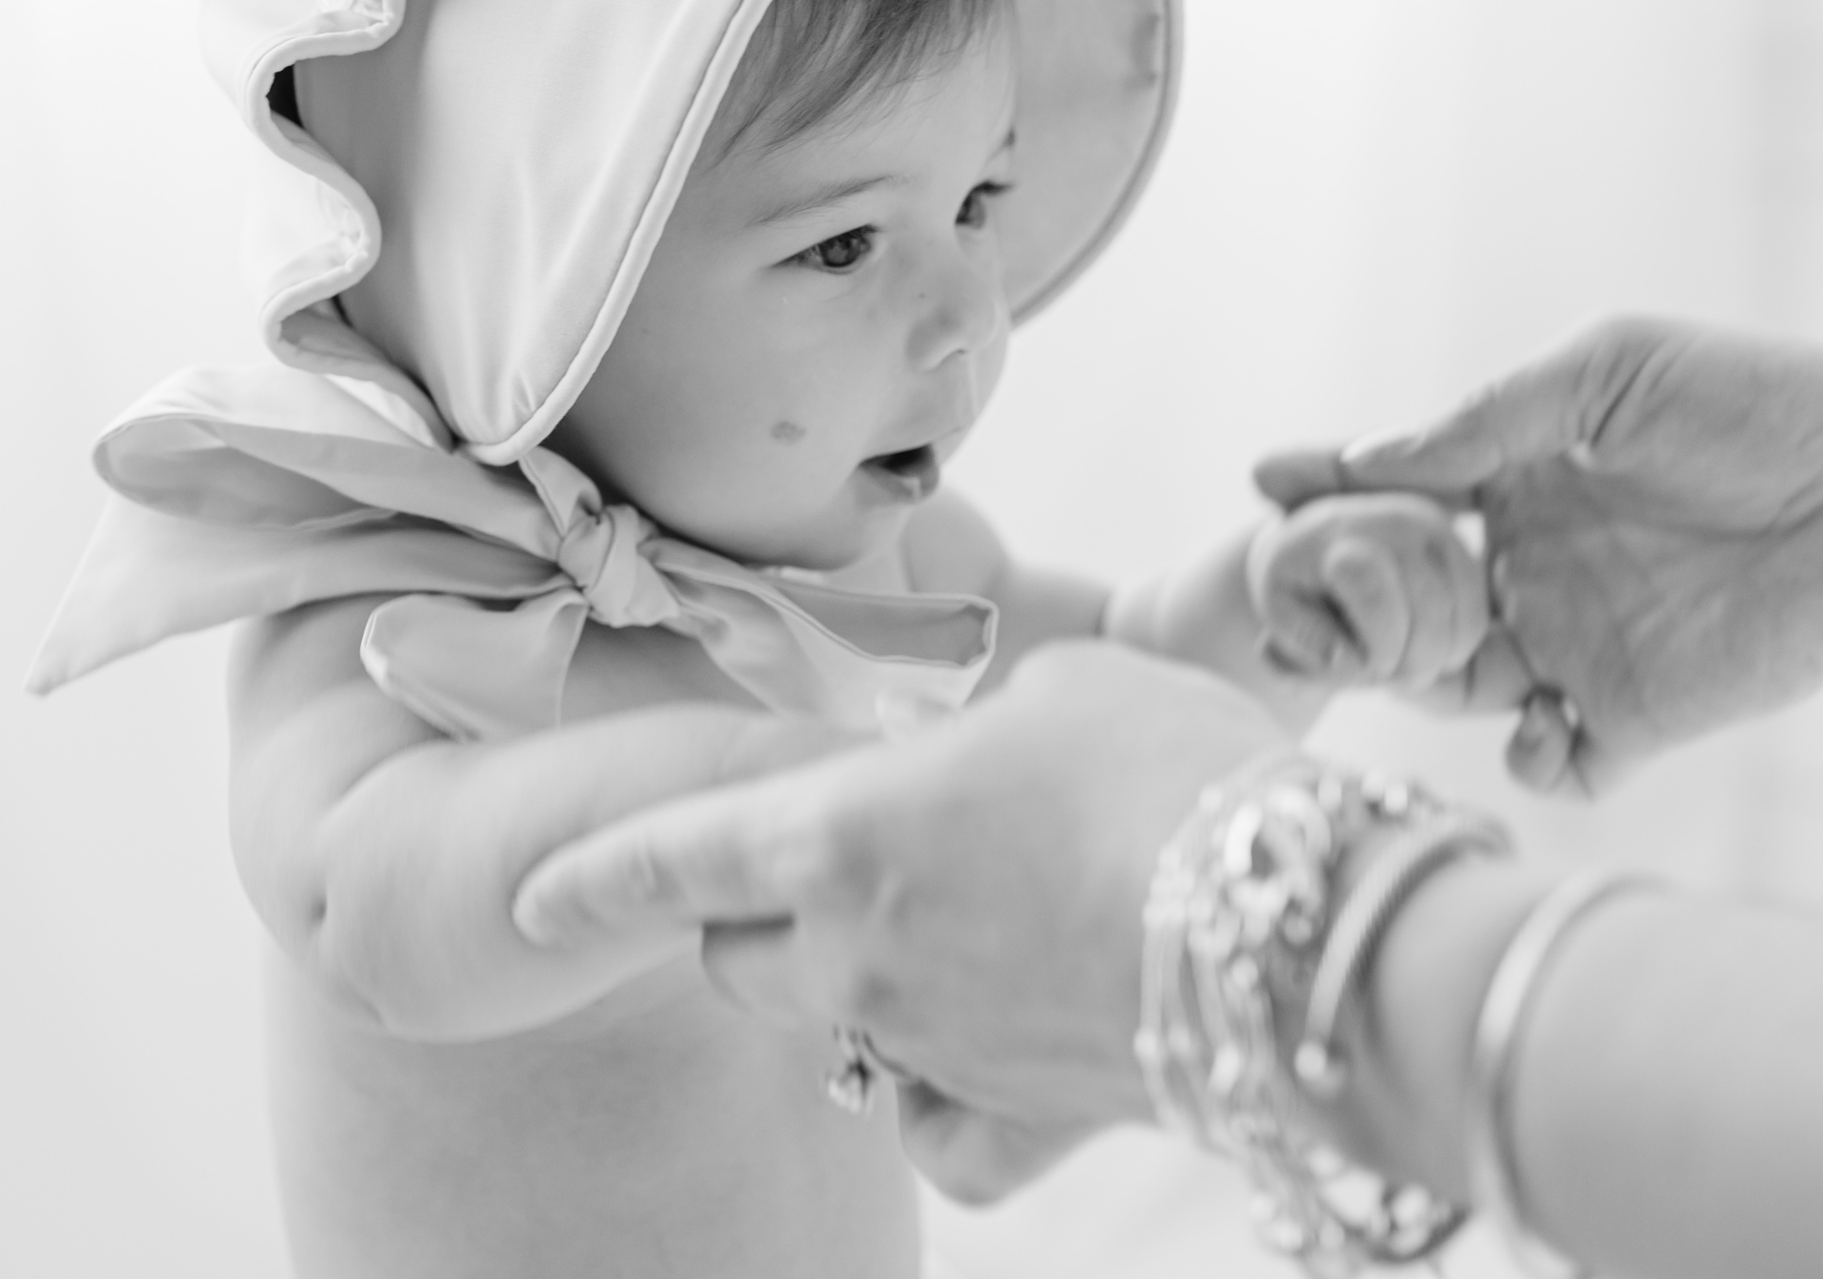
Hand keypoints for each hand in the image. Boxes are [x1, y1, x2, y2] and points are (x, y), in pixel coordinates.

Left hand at [509, 641, 1280, 1200]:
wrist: (1298, 926)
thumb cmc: (1171, 770)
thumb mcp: (1063, 692)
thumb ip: (978, 731)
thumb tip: (972, 762)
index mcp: (838, 834)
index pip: (672, 858)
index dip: (589, 879)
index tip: (524, 905)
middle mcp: (856, 958)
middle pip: (743, 962)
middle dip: (757, 921)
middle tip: (835, 870)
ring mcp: (931, 1053)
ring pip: (839, 1036)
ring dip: (858, 989)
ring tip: (948, 935)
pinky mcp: (1016, 1125)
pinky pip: (939, 1129)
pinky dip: (945, 1096)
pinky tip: (988, 1055)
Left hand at [1246, 493, 1488, 686]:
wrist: (1315, 538)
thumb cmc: (1294, 582)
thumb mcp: (1280, 613)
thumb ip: (1309, 644)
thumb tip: (1353, 664)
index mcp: (1339, 537)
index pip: (1374, 594)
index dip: (1379, 648)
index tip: (1367, 669)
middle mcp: (1393, 521)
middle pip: (1428, 610)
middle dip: (1412, 664)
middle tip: (1387, 680)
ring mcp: (1432, 528)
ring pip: (1461, 616)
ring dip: (1438, 659)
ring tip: (1402, 666)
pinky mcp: (1457, 542)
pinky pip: (1475, 612)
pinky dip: (1457, 646)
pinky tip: (1427, 651)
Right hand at [1259, 319, 1822, 793]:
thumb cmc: (1759, 407)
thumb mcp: (1608, 372)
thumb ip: (1488, 416)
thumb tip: (1373, 459)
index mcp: (1520, 483)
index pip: (1398, 498)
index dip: (1327, 497)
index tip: (1262, 488)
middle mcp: (1533, 570)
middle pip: (1404, 607)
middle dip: (1354, 608)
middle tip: (1325, 601)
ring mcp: (1576, 648)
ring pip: (1455, 692)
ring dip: (1426, 687)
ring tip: (1432, 664)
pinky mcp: (1634, 718)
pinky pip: (1551, 764)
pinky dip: (1526, 762)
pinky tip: (1539, 725)